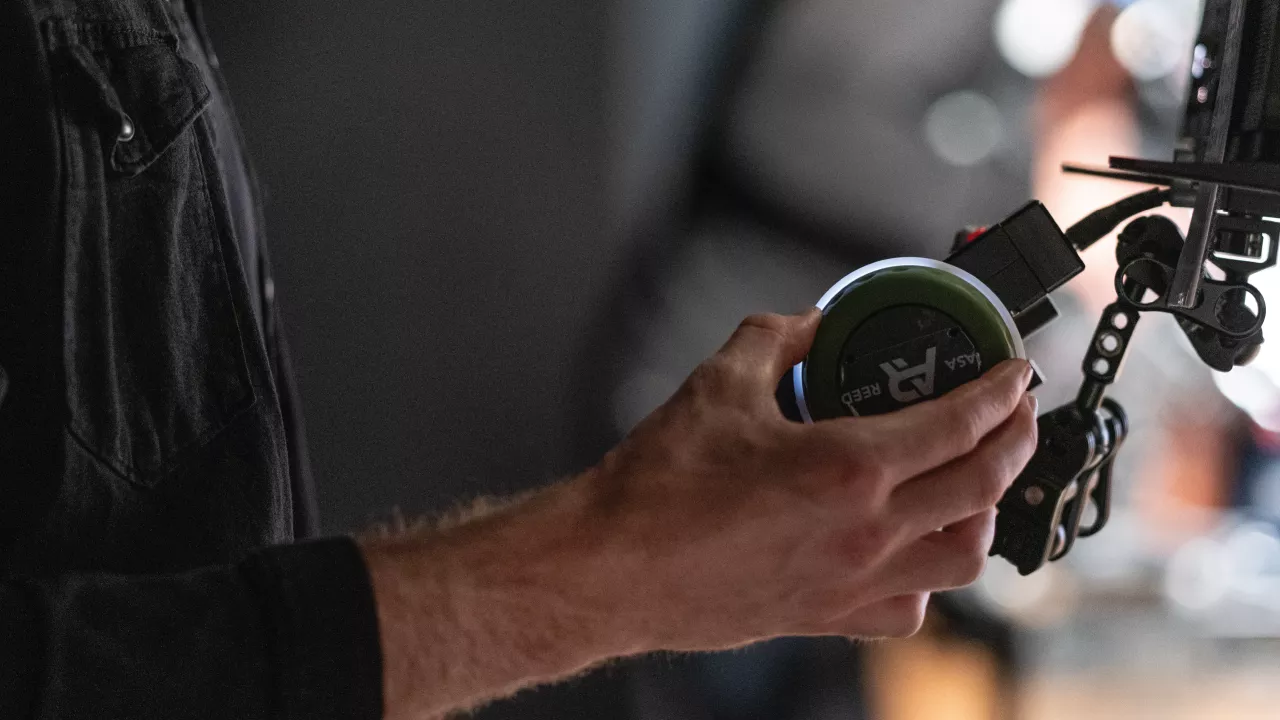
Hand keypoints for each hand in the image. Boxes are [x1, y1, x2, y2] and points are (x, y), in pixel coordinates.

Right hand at [582, 309, 1037, 650]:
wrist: (612, 568)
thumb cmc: (657, 486)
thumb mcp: (719, 383)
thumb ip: (777, 338)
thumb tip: (811, 321)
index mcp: (846, 466)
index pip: (958, 424)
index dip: (1000, 391)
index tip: (1016, 372)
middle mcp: (865, 531)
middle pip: (982, 485)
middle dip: (1015, 440)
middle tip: (1017, 412)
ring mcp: (853, 582)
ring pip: (964, 555)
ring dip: (985, 510)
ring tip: (976, 479)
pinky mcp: (829, 618)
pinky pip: (911, 606)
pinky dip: (929, 574)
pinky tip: (911, 548)